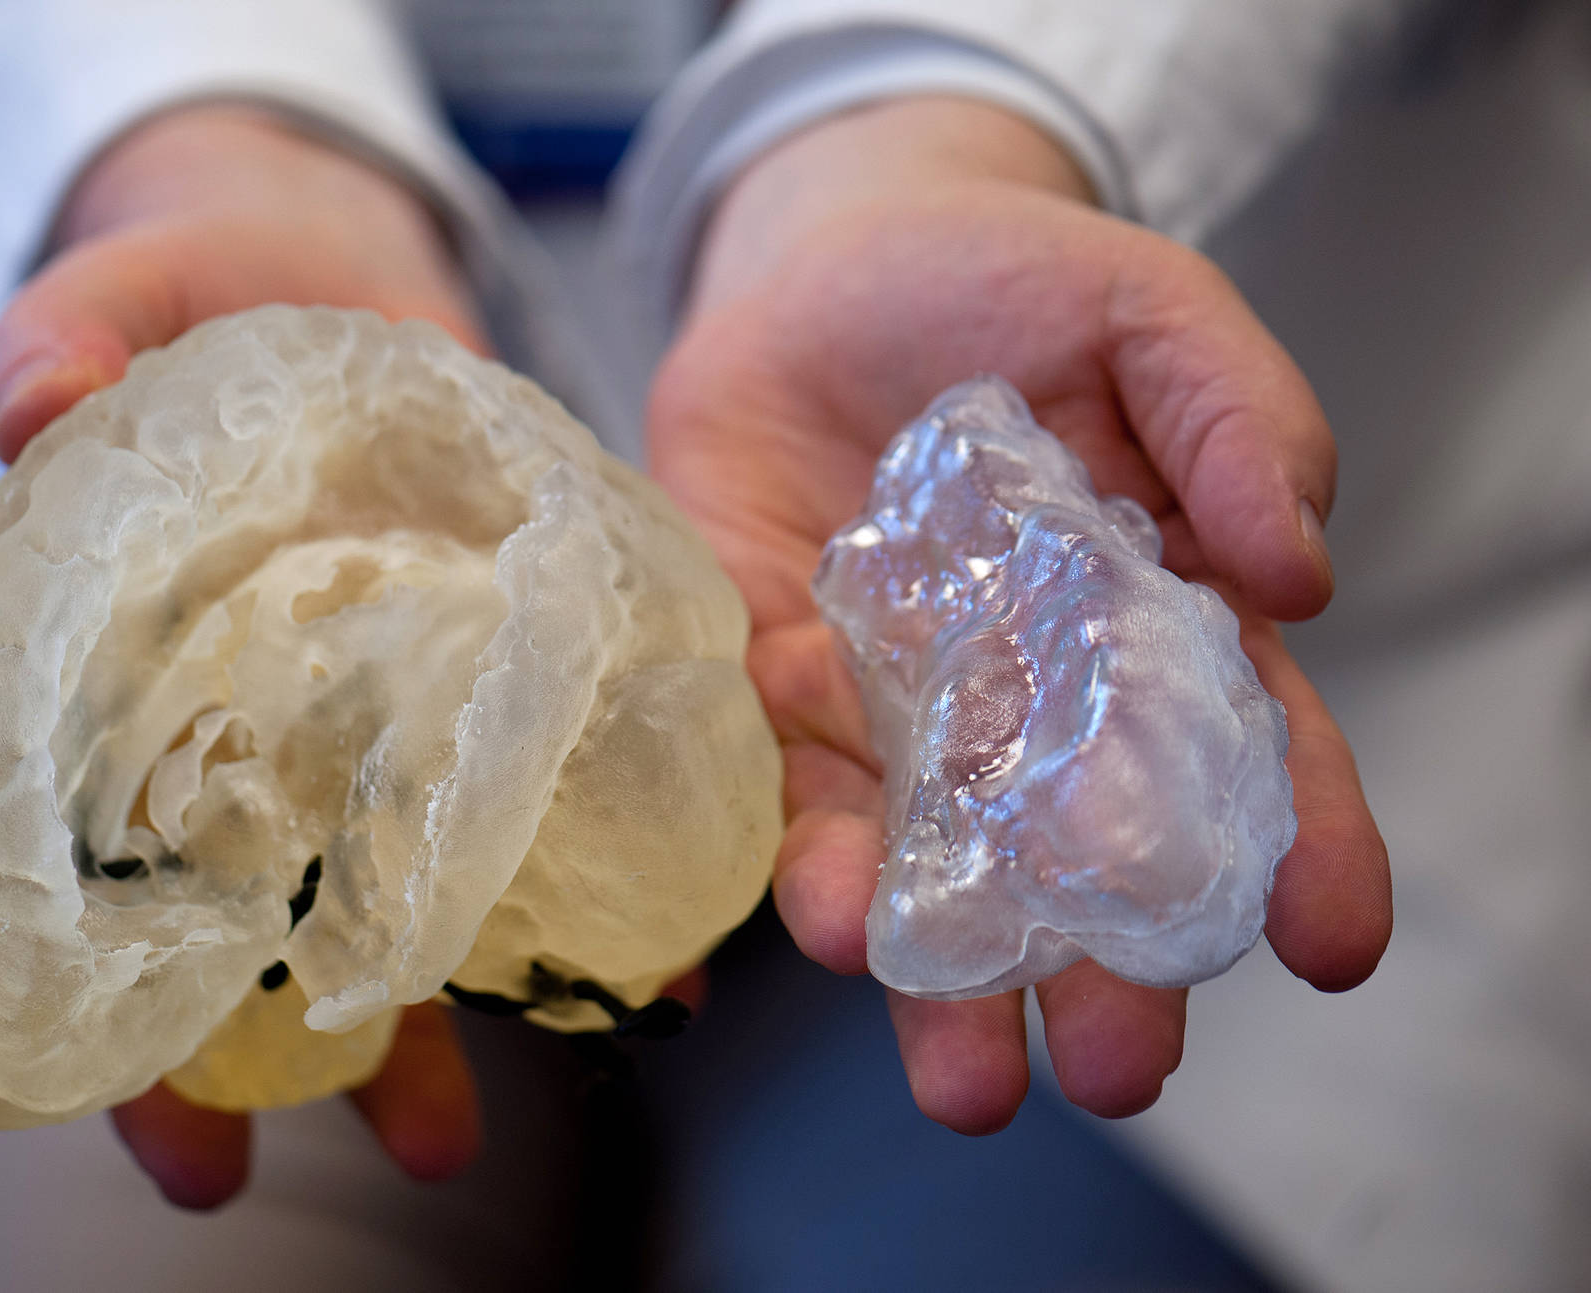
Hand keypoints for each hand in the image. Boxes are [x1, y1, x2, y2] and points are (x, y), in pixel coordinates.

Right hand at [0, 104, 486, 1206]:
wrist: (344, 277)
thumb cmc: (205, 284)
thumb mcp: (136, 285)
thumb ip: (76, 329)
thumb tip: (29, 391)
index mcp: (82, 652)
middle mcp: (206, 726)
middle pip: (169, 925)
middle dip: (178, 1062)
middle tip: (200, 1173)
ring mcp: (336, 734)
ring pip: (340, 917)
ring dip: (375, 1044)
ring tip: (431, 1145)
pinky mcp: (459, 712)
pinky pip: (495, 835)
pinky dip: (552, 920)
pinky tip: (613, 987)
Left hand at [646, 97, 1392, 1132]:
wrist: (817, 272)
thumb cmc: (1003, 284)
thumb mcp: (1143, 313)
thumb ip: (1234, 415)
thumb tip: (1300, 565)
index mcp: (1150, 622)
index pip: (1243, 750)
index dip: (1299, 844)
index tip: (1329, 942)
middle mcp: (1027, 701)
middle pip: (1079, 856)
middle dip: (1106, 969)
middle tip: (1120, 1065)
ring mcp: (897, 711)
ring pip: (932, 867)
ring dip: (947, 978)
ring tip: (971, 1076)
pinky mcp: (776, 696)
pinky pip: (787, 798)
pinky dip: (805, 867)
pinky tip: (830, 928)